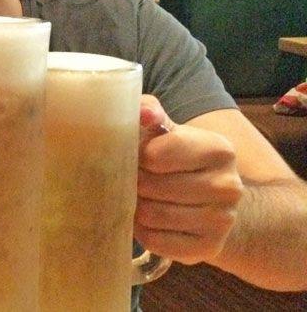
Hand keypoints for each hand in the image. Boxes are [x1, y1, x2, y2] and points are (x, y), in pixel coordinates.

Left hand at [135, 95, 243, 263]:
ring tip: (139, 198)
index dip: (136, 156)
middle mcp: (228, 185)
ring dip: (135, 207)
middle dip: (133, 183)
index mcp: (219, 149)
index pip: (154, 154)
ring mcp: (222, 220)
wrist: (217, 202)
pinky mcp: (208, 247)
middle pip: (150, 186)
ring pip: (151, 215)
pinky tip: (148, 220)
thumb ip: (150, 112)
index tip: (137, 156)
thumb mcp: (169, 131)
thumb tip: (144, 112)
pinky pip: (156, 240)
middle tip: (132, 180)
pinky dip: (143, 231)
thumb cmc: (181, 159)